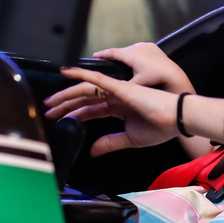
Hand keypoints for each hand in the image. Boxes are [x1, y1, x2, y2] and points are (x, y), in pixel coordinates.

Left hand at [58, 67, 179, 155]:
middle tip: (47, 111)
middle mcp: (116, 97)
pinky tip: (66, 72)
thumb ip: (110, 143)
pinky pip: (96, 79)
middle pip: (84, 99)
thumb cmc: (160, 128)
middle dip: (65, 105)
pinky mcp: (120, 87)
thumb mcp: (130, 139)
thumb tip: (92, 151)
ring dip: (66, 94)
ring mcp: (117, 90)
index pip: (91, 110)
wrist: (176, 119)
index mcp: (119, 108)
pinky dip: (80, 74)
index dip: (75, 114)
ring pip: (85, 89)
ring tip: (50, 101)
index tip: (59, 120)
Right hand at [93, 42, 191, 89]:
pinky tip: (135, 59)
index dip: (102, 54)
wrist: (172, 74)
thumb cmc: (155, 79)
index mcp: (131, 55)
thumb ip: (123, 85)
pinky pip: (140, 48)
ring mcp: (145, 45)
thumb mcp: (136, 84)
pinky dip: (135, 53)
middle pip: (121, 50)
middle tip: (105, 59)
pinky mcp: (152, 46)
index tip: (94, 55)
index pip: (112, 52)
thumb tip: (109, 90)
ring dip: (125, 54)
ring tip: (120, 60)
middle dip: (113, 55)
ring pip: (130, 49)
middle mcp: (137, 47)